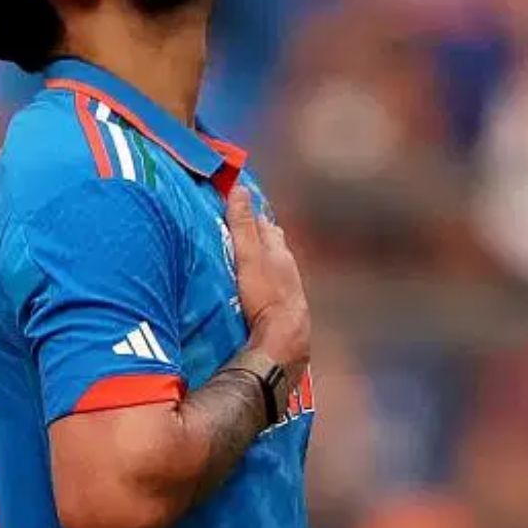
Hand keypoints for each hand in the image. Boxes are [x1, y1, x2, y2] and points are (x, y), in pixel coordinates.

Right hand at [224, 183, 309, 371]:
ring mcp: (288, 288)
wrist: (284, 338)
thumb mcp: (249, 256)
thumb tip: (239, 189)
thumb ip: (243, 226)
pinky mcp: (284, 307)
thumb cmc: (266, 295)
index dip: (253, 215)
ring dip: (262, 261)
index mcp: (279, 251)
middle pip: (273, 245)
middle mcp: (288, 267)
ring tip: (244, 259)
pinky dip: (263, 281)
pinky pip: (272, 287)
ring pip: (275, 266)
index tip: (238, 207)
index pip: (266, 225)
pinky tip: (254, 289)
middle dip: (259, 237)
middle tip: (240, 232)